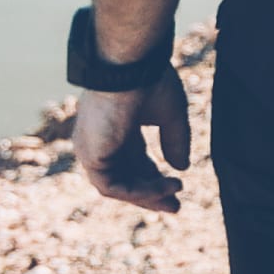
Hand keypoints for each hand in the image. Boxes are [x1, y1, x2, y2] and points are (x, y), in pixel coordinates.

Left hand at [73, 74, 192, 213]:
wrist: (130, 66)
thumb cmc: (150, 80)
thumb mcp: (170, 113)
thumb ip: (175, 141)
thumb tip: (181, 167)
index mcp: (116, 127)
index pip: (134, 161)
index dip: (155, 177)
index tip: (178, 185)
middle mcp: (101, 141)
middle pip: (126, 177)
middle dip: (151, 194)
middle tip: (175, 207)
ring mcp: (93, 150)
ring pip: (119, 186)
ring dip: (148, 195)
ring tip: (175, 195)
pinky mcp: (91, 157)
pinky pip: (113, 187)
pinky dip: (139, 192)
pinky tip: (164, 187)